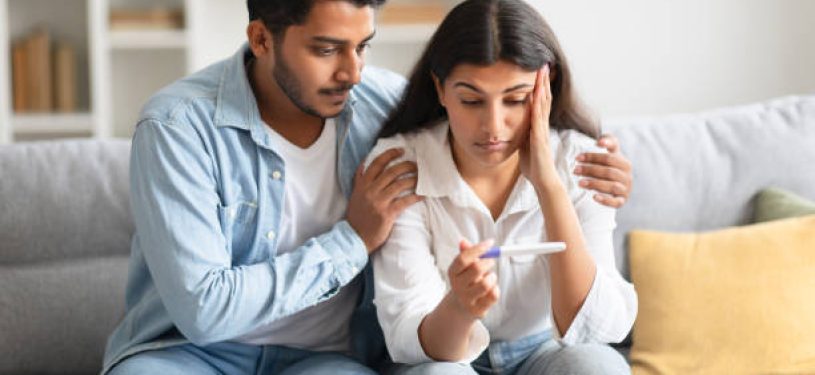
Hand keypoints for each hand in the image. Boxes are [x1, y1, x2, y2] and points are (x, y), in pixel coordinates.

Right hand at [347, 148, 422, 252]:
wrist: (355, 237)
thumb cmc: (357, 217)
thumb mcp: (355, 195)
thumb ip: (360, 180)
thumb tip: (364, 164)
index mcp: (362, 185)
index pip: (376, 164)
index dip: (390, 154)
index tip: (401, 150)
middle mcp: (370, 191)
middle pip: (391, 172)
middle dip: (407, 165)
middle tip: (416, 165)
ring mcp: (378, 202)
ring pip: (400, 184)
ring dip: (413, 179)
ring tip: (422, 177)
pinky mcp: (387, 213)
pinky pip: (405, 201)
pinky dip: (416, 196)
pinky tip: (423, 195)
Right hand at [447, 239, 499, 319]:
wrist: (460, 308)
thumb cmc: (466, 282)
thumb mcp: (463, 268)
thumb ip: (466, 254)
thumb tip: (463, 241)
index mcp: (453, 273)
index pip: (463, 259)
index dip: (478, 249)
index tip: (490, 243)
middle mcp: (457, 286)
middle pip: (476, 269)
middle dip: (488, 262)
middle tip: (491, 261)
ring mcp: (467, 299)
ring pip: (486, 284)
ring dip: (492, 277)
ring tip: (490, 277)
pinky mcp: (477, 310)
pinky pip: (493, 295)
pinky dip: (496, 289)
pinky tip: (491, 289)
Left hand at [519, 65, 558, 187]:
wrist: (542, 180)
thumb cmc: (534, 165)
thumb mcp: (525, 145)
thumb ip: (524, 134)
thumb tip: (517, 127)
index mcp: (538, 127)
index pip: (541, 103)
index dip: (540, 88)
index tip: (539, 73)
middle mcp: (543, 126)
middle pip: (545, 99)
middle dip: (544, 82)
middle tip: (544, 65)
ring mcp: (542, 131)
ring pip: (544, 105)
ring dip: (543, 88)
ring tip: (542, 72)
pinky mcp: (539, 138)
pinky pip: (538, 119)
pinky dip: (537, 105)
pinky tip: (536, 94)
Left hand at [574, 135, 631, 207]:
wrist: (618, 186)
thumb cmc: (611, 166)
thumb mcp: (612, 152)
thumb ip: (609, 141)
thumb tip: (599, 142)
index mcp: (625, 164)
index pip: (609, 158)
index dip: (592, 157)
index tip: (577, 157)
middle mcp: (627, 177)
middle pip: (608, 172)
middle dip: (590, 170)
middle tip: (575, 170)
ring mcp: (625, 190)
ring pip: (612, 186)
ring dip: (595, 184)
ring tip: (580, 183)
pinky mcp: (622, 201)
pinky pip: (616, 202)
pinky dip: (606, 200)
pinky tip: (594, 197)